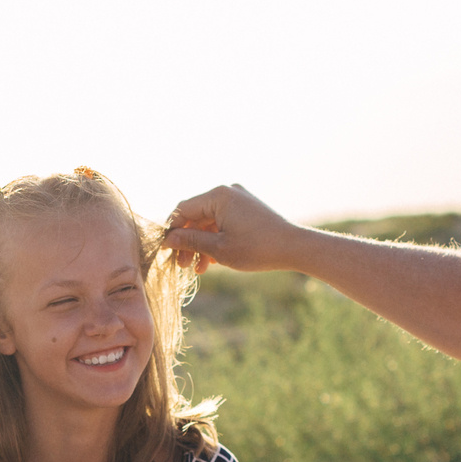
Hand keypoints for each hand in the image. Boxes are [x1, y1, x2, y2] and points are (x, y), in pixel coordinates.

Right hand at [164, 185, 302, 274]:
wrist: (294, 248)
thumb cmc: (257, 248)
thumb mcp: (219, 248)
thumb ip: (190, 241)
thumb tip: (168, 239)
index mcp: (218, 196)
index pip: (183, 210)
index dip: (172, 231)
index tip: (166, 251)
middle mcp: (227, 192)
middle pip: (195, 216)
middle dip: (188, 241)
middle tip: (182, 265)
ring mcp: (238, 200)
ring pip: (209, 222)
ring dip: (201, 244)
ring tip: (198, 268)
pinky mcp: (246, 209)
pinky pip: (222, 223)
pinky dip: (215, 239)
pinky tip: (213, 261)